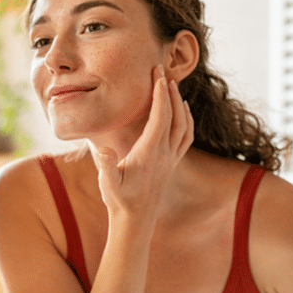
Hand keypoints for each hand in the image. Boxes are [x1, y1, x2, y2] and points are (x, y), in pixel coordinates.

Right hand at [95, 65, 193, 222]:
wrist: (135, 221)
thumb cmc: (119, 200)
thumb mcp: (108, 184)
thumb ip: (107, 166)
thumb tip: (105, 150)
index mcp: (150, 153)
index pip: (160, 117)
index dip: (159, 94)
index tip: (156, 74)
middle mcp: (165, 154)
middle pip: (174, 116)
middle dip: (169, 91)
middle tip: (161, 71)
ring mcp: (171, 159)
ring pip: (184, 125)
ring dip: (180, 104)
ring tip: (172, 87)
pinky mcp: (172, 164)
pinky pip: (186, 137)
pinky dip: (187, 120)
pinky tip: (182, 112)